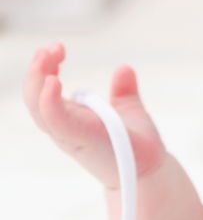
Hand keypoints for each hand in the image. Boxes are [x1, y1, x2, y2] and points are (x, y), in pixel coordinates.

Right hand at [22, 42, 166, 186]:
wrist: (150, 172)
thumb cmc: (136, 146)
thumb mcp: (128, 111)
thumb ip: (123, 92)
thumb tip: (124, 68)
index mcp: (71, 119)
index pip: (44, 93)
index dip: (45, 69)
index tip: (57, 48)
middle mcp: (65, 128)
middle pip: (35, 97)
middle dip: (37, 70)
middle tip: (50, 48)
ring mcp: (70, 135)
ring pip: (38, 108)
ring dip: (37, 80)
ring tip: (45, 56)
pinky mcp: (82, 140)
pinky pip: (57, 121)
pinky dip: (50, 102)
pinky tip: (53, 81)